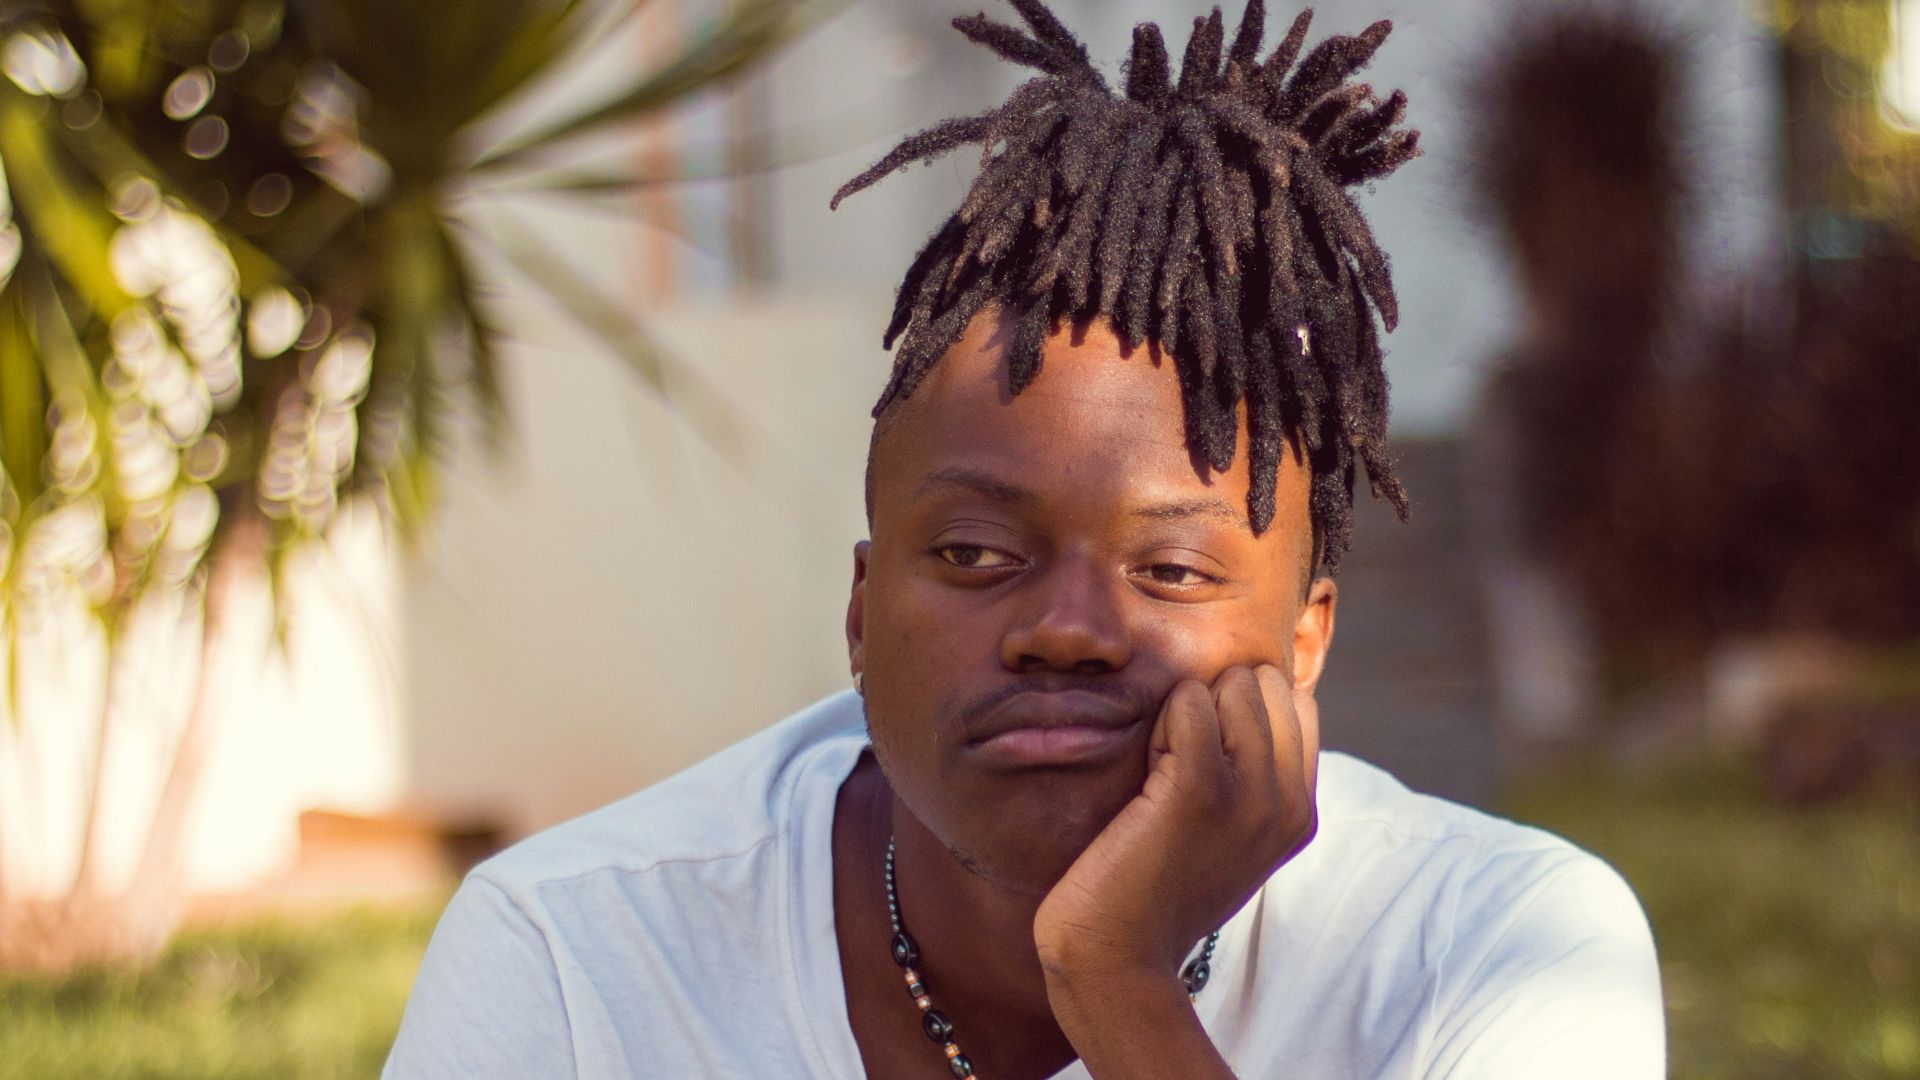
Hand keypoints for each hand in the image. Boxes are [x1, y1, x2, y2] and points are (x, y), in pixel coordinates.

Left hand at [1032, 664, 1318, 986]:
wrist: (1117, 955)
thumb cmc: (1155, 888)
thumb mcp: (1229, 835)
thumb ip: (1253, 778)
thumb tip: (1248, 694)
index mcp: (1302, 812)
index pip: (1297, 703)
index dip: (1242, 710)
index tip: (1207, 758)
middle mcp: (1289, 803)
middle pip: (1267, 684)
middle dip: (1216, 701)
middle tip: (1179, 761)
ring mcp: (1251, 795)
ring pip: (1234, 685)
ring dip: (1187, 708)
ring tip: (1162, 768)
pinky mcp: (1199, 788)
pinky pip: (1190, 700)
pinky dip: (1163, 717)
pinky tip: (1148, 767)